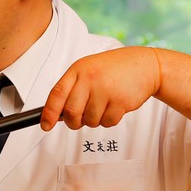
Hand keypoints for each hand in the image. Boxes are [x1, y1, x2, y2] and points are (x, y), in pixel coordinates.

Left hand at [42, 48, 164, 129]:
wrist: (145, 65)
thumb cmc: (115, 69)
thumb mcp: (90, 70)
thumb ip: (74, 88)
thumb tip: (57, 113)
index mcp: (79, 69)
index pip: (57, 93)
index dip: (49, 112)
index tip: (45, 125)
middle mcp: (90, 78)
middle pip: (71, 113)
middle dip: (74, 122)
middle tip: (81, 119)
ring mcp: (105, 90)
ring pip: (89, 121)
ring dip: (95, 119)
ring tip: (104, 104)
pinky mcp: (120, 101)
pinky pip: (107, 123)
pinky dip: (109, 120)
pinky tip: (115, 105)